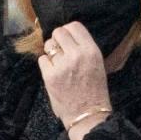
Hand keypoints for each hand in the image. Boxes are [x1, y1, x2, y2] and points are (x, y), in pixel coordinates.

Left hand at [38, 22, 112, 139]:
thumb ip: (84, 49)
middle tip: (61, 50)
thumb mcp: (98, 64)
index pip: (74, 26)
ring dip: (51, 51)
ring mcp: (62, 65)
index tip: (68, 38)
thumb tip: (67, 36)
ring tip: (58, 63)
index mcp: (92, 51)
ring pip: (48, 45)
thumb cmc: (95, 89)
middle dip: (57, 40)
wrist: (88, 113)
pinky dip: (46, 64)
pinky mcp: (49, 75)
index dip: (68, 30)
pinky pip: (42, 59)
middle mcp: (77, 55)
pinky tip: (54, 72)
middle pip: (58, 32)